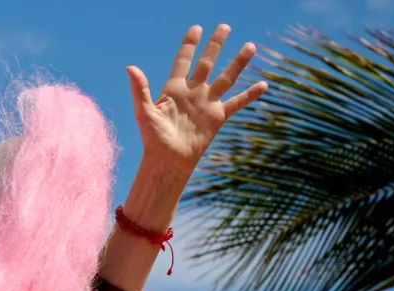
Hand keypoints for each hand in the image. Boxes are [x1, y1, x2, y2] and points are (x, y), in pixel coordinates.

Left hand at [127, 24, 266, 179]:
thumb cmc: (153, 139)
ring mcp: (206, 103)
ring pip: (226, 78)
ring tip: (250, 46)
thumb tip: (130, 68)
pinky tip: (264, 85)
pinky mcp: (217, 117)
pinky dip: (250, 95)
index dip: (189, 45)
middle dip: (215, 45)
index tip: (196, 28)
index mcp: (174, 89)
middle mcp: (193, 92)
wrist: (168, 161)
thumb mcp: (144, 112)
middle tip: (225, 27)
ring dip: (238, 63)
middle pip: (207, 63)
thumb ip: (139, 89)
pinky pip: (237, 103)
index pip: (183, 61)